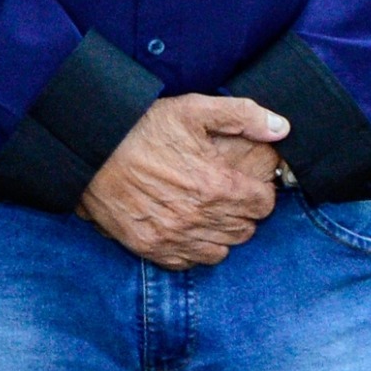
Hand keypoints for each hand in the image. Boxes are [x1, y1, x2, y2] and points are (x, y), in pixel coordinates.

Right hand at [79, 94, 287, 267]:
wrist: (90, 149)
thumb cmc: (141, 128)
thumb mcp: (193, 109)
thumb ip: (243, 115)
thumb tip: (281, 127)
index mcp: (216, 185)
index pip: (264, 204)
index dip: (259, 192)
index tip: (247, 185)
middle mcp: (198, 217)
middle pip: (245, 230)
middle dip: (241, 213)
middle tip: (226, 197)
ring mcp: (173, 236)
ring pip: (220, 250)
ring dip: (220, 234)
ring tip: (208, 214)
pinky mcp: (150, 246)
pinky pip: (188, 262)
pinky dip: (192, 249)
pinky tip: (186, 229)